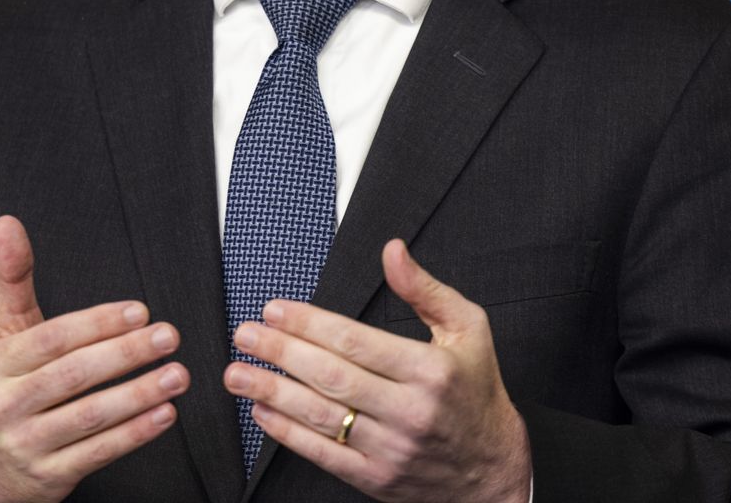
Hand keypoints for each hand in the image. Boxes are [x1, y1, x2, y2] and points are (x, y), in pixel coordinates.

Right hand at [0, 216, 187, 502]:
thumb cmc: (7, 388)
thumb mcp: (4, 334)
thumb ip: (12, 280)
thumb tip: (7, 223)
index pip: (51, 339)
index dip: (96, 324)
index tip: (138, 311)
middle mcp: (7, 404)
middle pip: (73, 376)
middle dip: (126, 355)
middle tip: (168, 336)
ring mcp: (27, 443)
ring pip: (89, 417)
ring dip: (138, 394)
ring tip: (177, 375)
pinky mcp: (49, 475)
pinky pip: (98, 453)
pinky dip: (135, 434)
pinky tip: (165, 414)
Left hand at [224, 239, 530, 502]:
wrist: (492, 469)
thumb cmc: (476, 390)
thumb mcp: (468, 329)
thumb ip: (425, 289)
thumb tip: (391, 251)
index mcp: (430, 370)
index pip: (355, 342)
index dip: (308, 324)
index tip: (274, 309)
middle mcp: (410, 411)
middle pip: (331, 377)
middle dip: (281, 353)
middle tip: (245, 335)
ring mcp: (392, 449)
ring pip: (321, 416)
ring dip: (272, 393)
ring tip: (238, 374)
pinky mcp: (377, 479)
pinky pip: (324, 454)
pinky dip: (288, 433)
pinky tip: (262, 412)